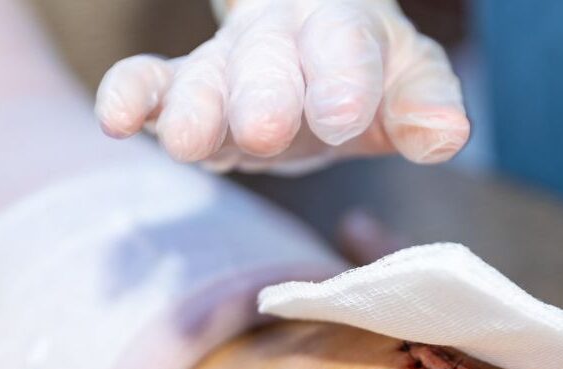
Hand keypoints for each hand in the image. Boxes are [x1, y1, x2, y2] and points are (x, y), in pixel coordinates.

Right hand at [95, 0, 469, 174]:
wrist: (313, 51)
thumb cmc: (366, 73)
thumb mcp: (409, 80)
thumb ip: (425, 104)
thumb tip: (446, 136)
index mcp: (342, 31)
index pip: (345, 49)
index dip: (343, 83)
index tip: (343, 122)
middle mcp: (277, 42)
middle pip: (266, 62)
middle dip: (263, 96)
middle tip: (264, 132)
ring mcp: (225, 66)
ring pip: (203, 78)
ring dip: (194, 110)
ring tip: (184, 143)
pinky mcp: (184, 90)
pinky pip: (150, 83)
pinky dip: (129, 97)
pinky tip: (116, 120)